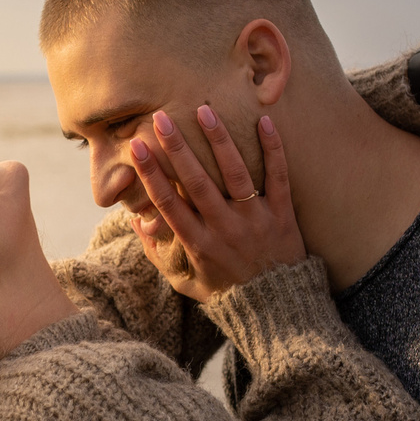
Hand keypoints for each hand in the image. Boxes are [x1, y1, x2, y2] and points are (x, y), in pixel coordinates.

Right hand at [127, 106, 302, 302]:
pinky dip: (273, 150)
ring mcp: (255, 221)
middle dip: (177, 148)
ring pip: (235, 174)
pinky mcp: (283, 216)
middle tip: (161, 117)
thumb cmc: (228, 294)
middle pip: (197, 183)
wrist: (278, 310)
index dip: (151, 174)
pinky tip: (264, 121)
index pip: (168, 204)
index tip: (136, 148)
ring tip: (205, 111)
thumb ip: (159, 255)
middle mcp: (224, 229)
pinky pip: (278, 178)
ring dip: (219, 141)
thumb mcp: (187, 283)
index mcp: (198, 244)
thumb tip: (137, 222)